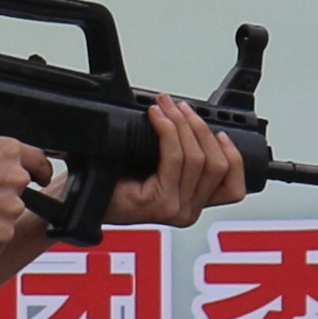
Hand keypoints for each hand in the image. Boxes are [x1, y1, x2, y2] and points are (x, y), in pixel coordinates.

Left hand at [118, 93, 246, 227]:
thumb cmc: (115, 179)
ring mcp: (174, 210)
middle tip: (181, 107)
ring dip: (183, 124)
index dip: (234, 157)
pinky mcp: (158, 203)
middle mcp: (188, 211)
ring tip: (167, 107)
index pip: (232, 188)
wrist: (84, 194)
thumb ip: (183, 155)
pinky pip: (174, 159)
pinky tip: (157, 118)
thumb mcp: (159, 166)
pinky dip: (168, 131)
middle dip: (202, 128)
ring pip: (197, 159)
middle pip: (217, 165)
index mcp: (193, 204)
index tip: (221, 131)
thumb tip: (194, 121)